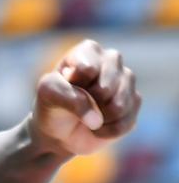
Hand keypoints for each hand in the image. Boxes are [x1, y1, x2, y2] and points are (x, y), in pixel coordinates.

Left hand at [32, 39, 140, 155]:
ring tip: (87, 116)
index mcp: (89, 50)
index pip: (88, 69)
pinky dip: (106, 130)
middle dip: (87, 103)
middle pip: (106, 88)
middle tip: (76, 104)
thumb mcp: (49, 94)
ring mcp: (127, 80)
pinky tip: (98, 126)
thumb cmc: (52, 105)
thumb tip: (97, 119)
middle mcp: (112, 60)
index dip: (75, 85)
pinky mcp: (134, 103)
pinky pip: (124, 123)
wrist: (59, 132)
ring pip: (118, 106)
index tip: (66, 86)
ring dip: (97, 119)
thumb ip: (70, 98)